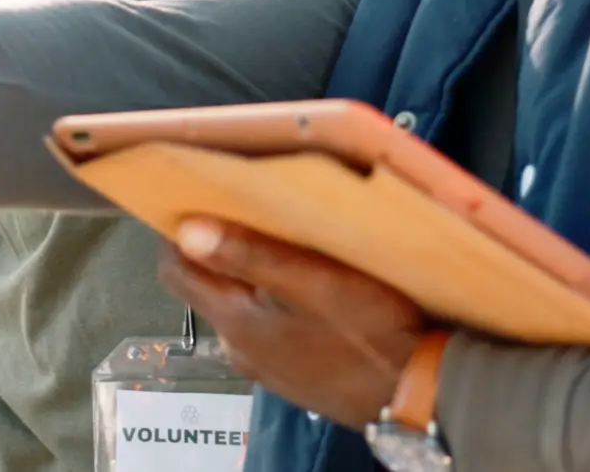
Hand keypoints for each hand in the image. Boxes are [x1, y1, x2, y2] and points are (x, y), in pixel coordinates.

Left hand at [158, 218, 426, 429]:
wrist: (415, 392)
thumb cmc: (367, 330)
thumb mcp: (312, 280)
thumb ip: (248, 255)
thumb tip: (186, 230)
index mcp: (234, 321)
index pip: (174, 270)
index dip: (175, 231)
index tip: (194, 196)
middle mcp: (238, 347)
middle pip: (206, 285)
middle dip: (216, 246)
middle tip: (245, 208)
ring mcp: (264, 364)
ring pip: (238, 305)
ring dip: (248, 273)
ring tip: (283, 241)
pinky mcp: (291, 373)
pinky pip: (267, 326)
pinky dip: (273, 300)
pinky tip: (307, 286)